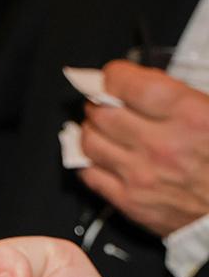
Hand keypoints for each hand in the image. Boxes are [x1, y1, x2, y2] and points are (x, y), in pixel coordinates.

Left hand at [79, 60, 208, 236]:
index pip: (129, 86)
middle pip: (102, 114)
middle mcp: (161, 145)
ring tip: (98, 126)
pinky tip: (95, 154)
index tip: (111, 75)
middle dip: (97, 102)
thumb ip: (180, 96)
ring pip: (89, 142)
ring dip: (88, 130)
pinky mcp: (128, 201)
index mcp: (190, 116)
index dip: (112, 76)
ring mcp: (140, 175)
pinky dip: (86, 160)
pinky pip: (88, 175)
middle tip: (101, 101)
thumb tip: (141, 82)